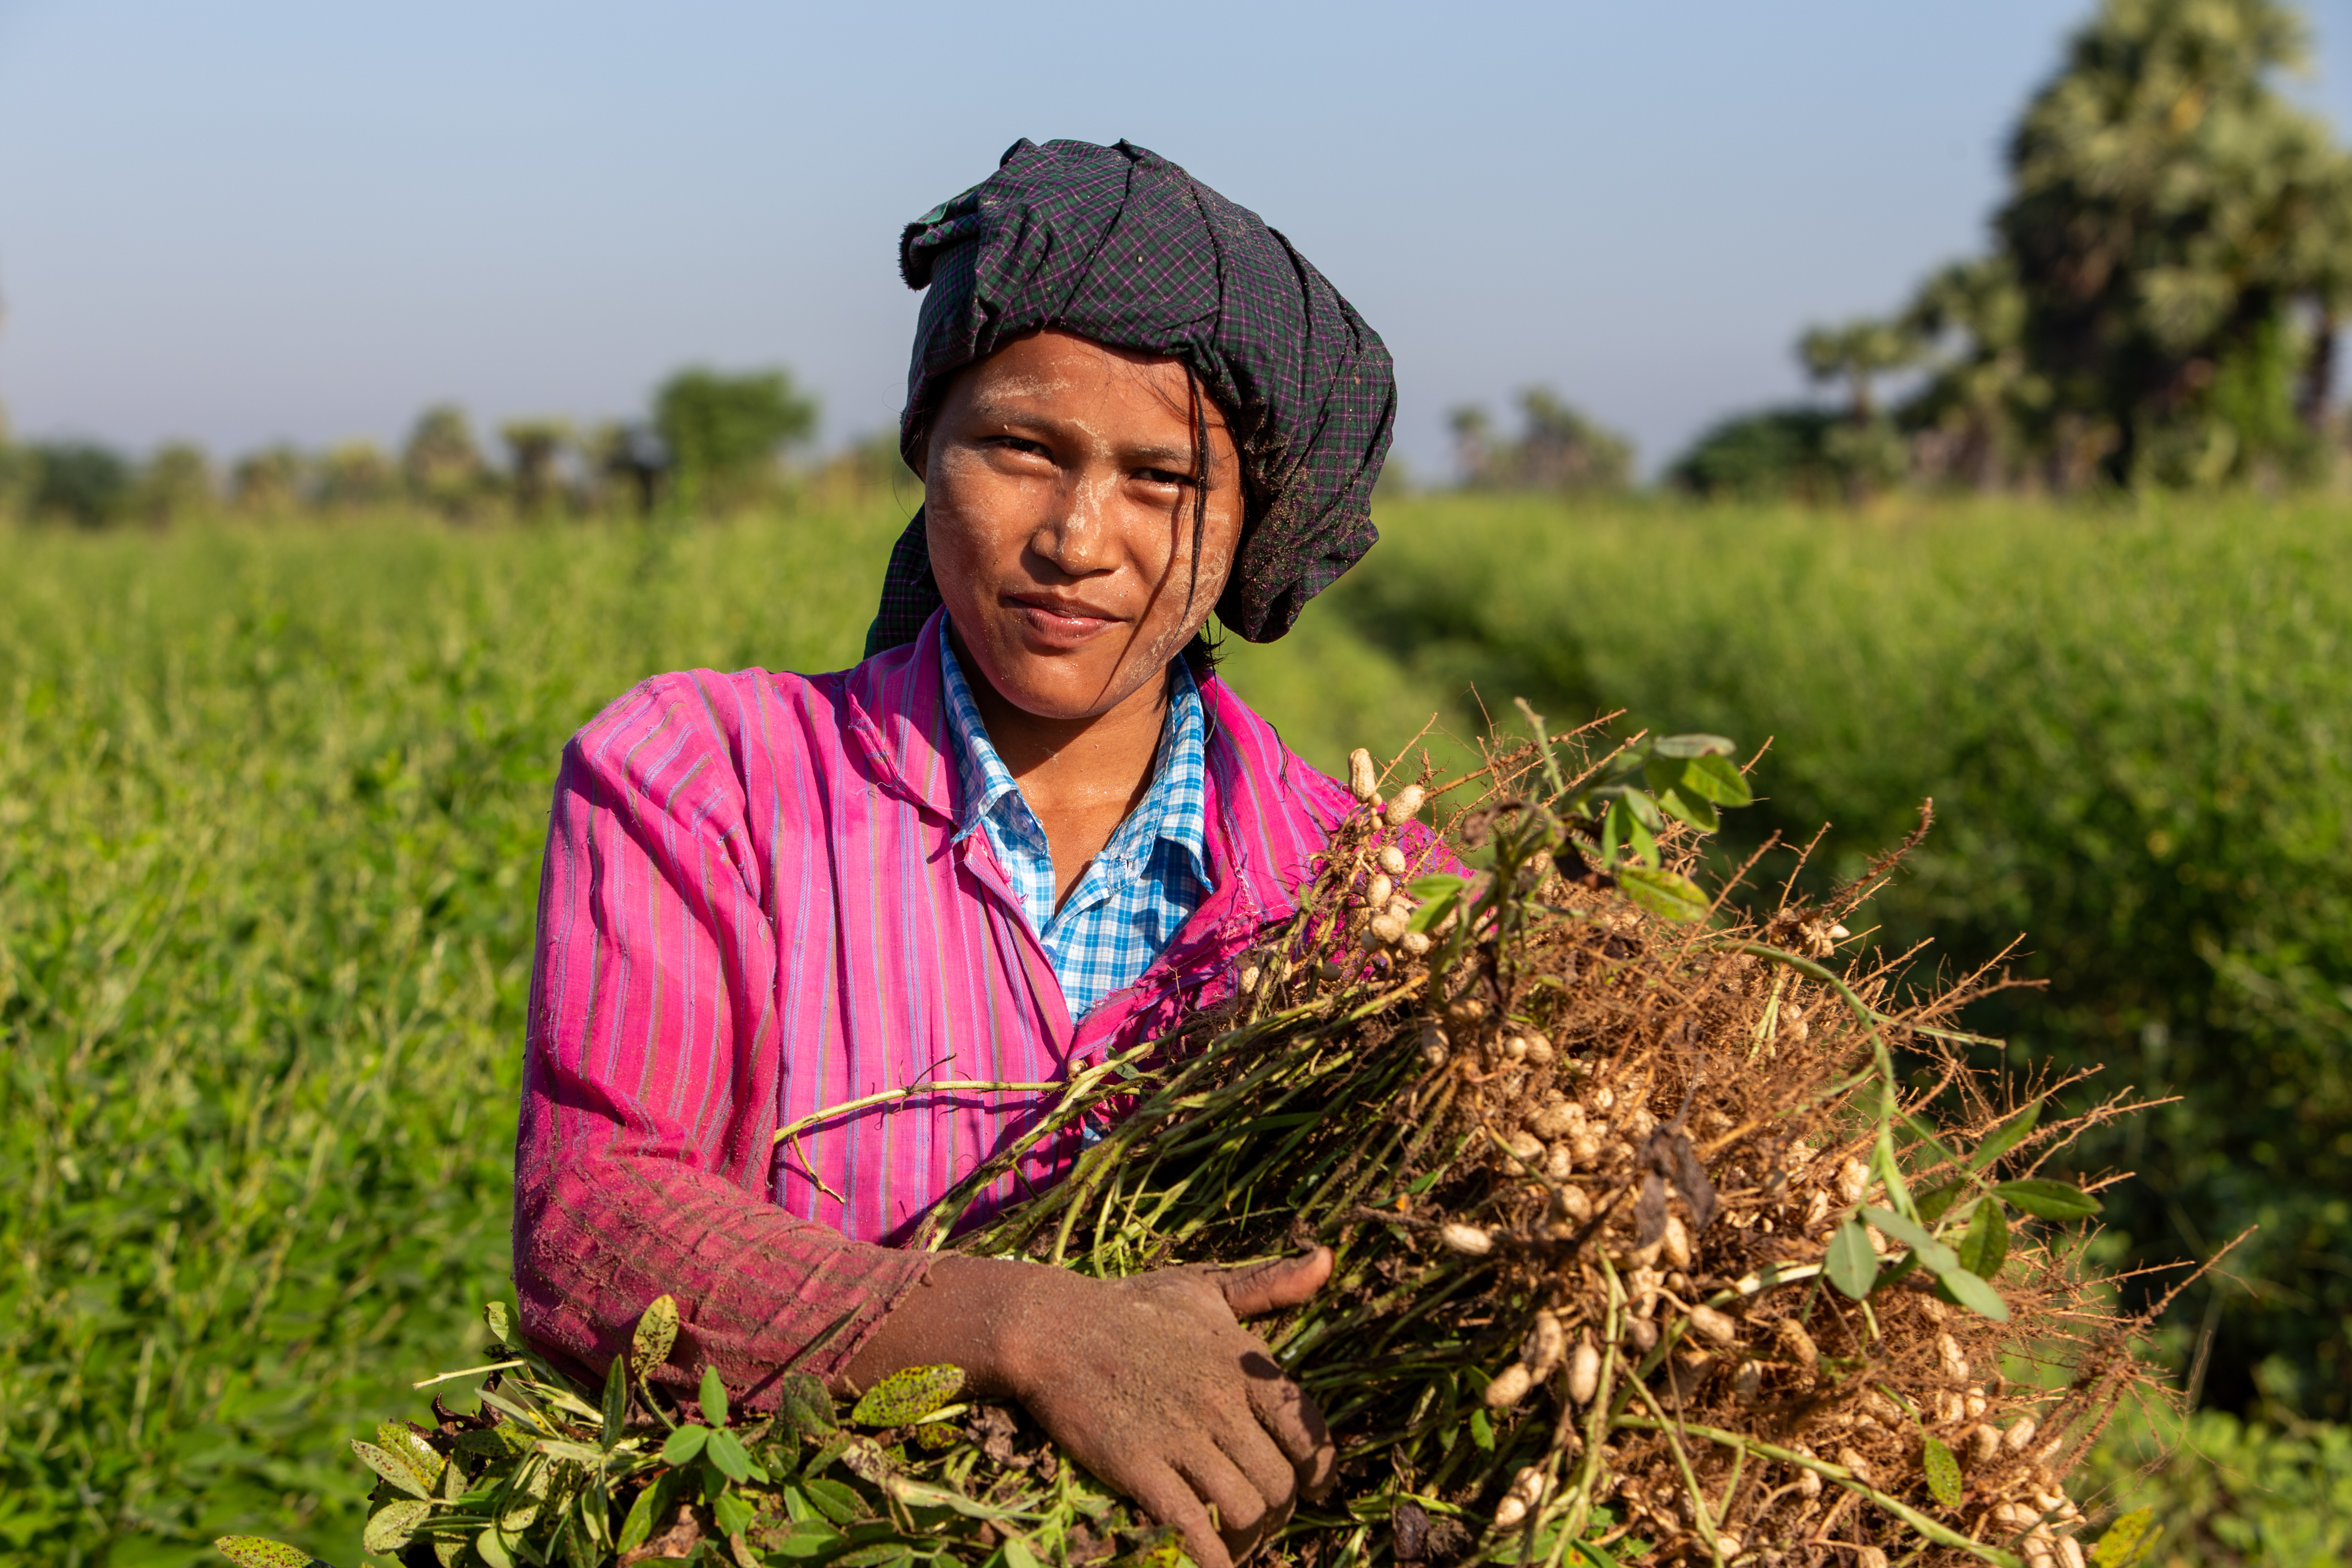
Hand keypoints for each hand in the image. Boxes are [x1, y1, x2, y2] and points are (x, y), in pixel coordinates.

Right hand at [841, 1249, 1335, 1567]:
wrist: (1052, 1327)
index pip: (1311, 1432)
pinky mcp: (1141, 1468)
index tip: (1310, 1486)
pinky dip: (1212, 1557)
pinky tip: (1211, 1561)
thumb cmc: (1131, 1307)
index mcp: (1244, 1367)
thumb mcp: (1205, 1288)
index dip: (1319, 1470)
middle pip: (1281, 1484)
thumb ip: (1269, 1284)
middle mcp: (1222, 1404)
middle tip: (1261, 1517)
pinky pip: (1196, 1529)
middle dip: (1279, 1512)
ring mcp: (1181, 1439)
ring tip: (1236, 1540)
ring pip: (1247, 1512)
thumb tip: (1328, 1258)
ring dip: (1248, 1538)